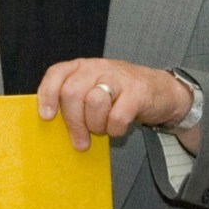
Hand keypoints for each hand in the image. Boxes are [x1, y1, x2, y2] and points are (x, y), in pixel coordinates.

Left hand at [36, 59, 196, 152]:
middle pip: (72, 92)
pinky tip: (118, 128)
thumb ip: (75, 102)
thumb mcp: (94, 91)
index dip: (47, 95)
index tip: (46, 117)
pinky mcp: (137, 92)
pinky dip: (115, 129)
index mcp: (83, 67)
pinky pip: (117, 116)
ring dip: (96, 125)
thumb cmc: (121, 95)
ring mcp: (119, 78)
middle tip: (80, 141)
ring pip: (94, 102)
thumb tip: (53, 126)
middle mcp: (98, 68)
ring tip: (103, 129)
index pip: (57, 73)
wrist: (162, 91)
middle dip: (74, 122)